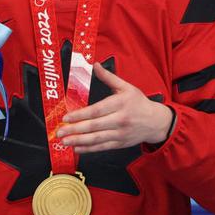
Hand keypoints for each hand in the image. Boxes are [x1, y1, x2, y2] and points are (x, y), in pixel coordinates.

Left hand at [57, 63, 173, 152]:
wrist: (155, 121)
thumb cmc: (139, 103)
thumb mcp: (127, 87)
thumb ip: (109, 78)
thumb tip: (95, 65)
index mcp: (121, 103)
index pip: (97, 110)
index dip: (80, 115)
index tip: (66, 117)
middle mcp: (120, 119)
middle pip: (94, 125)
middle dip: (75, 129)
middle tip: (59, 131)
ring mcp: (120, 133)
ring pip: (96, 138)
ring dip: (78, 141)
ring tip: (64, 141)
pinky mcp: (120, 143)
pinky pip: (102, 147)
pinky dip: (89, 149)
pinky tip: (77, 148)